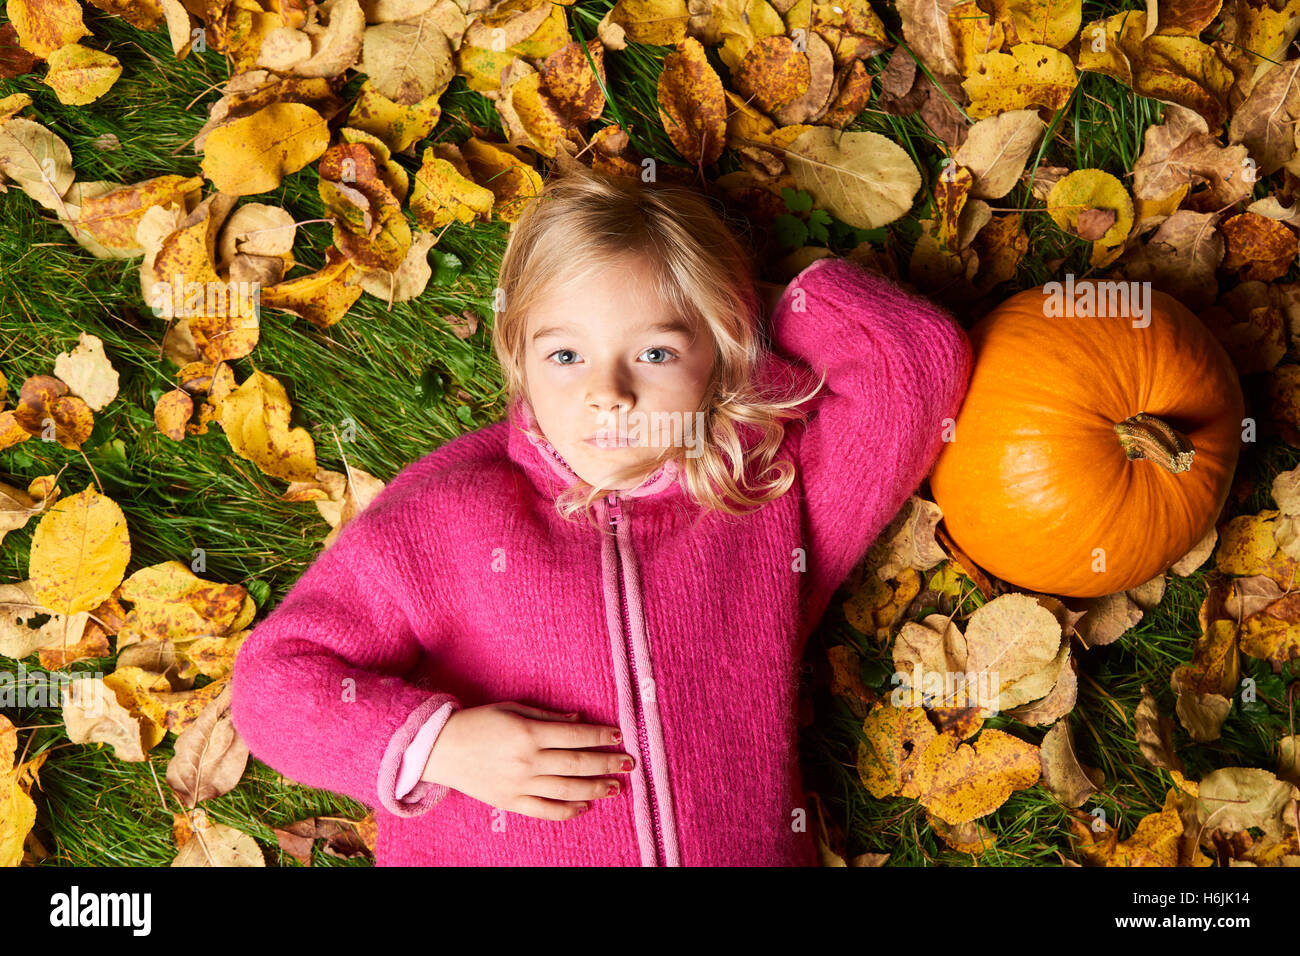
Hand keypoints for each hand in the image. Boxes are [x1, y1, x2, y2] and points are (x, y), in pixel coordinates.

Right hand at [420, 701, 634, 820]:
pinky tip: (585, 806)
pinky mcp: (511, 802)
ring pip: (567, 790)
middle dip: (606, 763)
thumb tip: (579, 720)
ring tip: (615, 787)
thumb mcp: (512, 709)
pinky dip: (568, 811)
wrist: (441, 749)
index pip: (575, 735)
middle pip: (577, 764)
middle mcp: (528, 760)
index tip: (618, 736)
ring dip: (595, 788)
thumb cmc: (478, 722)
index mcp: (529, 733)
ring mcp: (520, 784)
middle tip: (628, 763)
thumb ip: (547, 717)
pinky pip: (545, 810)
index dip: (600, 736)